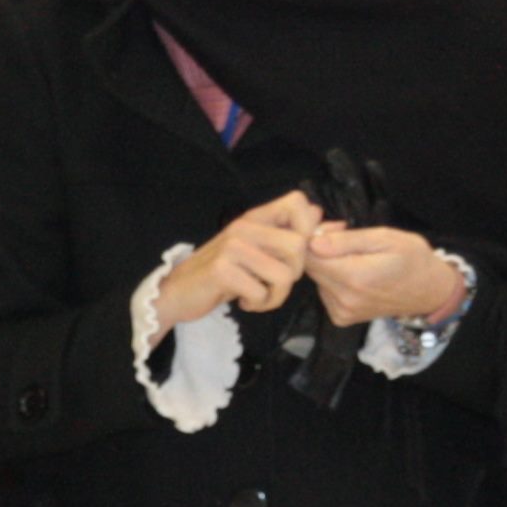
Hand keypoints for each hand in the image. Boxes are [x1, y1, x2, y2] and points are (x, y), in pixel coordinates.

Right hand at [157, 190, 321, 328]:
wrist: (178, 292)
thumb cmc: (223, 272)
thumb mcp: (257, 249)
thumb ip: (289, 234)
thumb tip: (328, 219)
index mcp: (255, 217)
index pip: (298, 202)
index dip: (309, 228)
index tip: (294, 254)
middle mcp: (244, 226)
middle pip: (299, 246)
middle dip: (294, 274)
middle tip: (272, 282)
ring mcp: (232, 247)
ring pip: (285, 275)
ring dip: (276, 296)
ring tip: (258, 295)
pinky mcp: (222, 270)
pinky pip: (262, 293)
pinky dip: (258, 304)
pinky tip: (243, 300)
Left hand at [303, 223, 464, 328]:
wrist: (430, 291)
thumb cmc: (412, 258)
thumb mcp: (385, 238)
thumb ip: (348, 240)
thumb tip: (314, 242)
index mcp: (355, 277)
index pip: (309, 255)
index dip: (315, 235)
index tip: (335, 227)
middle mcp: (344, 299)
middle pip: (310, 268)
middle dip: (320, 248)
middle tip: (344, 234)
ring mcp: (342, 312)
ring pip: (317, 279)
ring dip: (327, 263)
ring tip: (354, 254)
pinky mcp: (342, 318)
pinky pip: (324, 292)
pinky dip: (333, 279)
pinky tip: (352, 272)